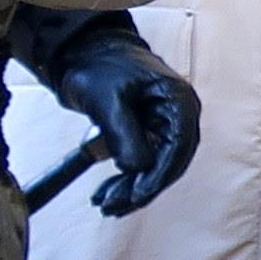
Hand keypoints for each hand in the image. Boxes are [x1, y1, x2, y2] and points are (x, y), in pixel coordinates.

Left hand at [15, 11, 202, 215]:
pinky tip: (107, 193)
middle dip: (142, 187)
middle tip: (114, 206)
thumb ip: (125, 134)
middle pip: (170, 162)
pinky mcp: (147, 134)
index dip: (160, 175)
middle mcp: (177, 115)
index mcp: (178, 100)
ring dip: (131, 188)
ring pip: (156, 168)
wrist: (81, 54)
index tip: (138, 194)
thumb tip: (138, 170)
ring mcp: (163, 126)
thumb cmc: (99, 67)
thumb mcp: (108, 101)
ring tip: (104, 204)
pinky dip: (126, 180)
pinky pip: (143, 163)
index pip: (179, 147)